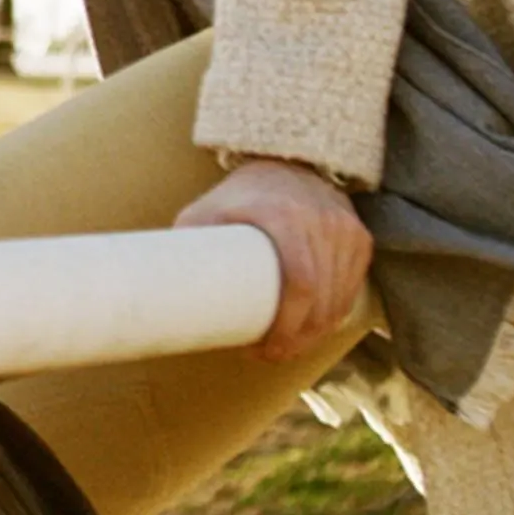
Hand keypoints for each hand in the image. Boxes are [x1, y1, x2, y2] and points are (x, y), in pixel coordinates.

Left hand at [177, 157, 372, 360]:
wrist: (286, 160)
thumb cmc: (238, 195)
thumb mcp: (206, 210)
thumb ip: (186, 241)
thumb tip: (154, 286)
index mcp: (284, 218)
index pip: (301, 284)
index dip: (288, 326)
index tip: (265, 350)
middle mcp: (323, 223)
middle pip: (321, 301)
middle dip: (298, 338)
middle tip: (270, 354)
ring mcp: (346, 231)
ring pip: (340, 301)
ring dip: (316, 333)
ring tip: (285, 346)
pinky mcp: (359, 239)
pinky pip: (352, 289)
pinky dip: (335, 314)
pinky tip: (313, 329)